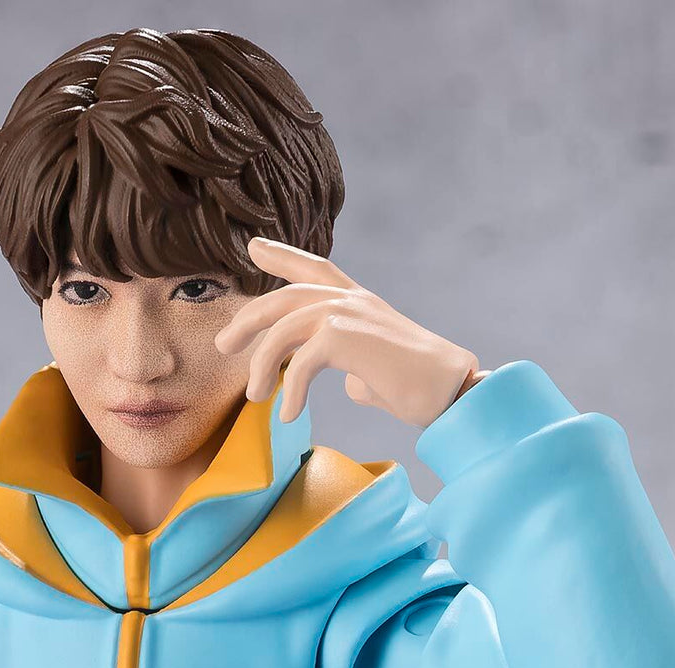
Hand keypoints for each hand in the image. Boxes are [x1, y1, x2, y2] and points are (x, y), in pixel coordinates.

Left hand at [214, 237, 479, 427]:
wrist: (451, 392)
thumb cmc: (417, 386)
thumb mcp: (373, 370)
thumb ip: (352, 365)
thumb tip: (345, 381)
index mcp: (357, 302)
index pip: (313, 268)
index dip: (282, 256)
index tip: (253, 246)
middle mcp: (352, 300)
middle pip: (284, 297)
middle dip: (248, 319)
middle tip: (223, 344)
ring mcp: (351, 313)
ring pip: (284, 325)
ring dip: (262, 362)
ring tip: (255, 396)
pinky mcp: (350, 337)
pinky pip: (302, 361)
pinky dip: (291, 390)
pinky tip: (289, 414)